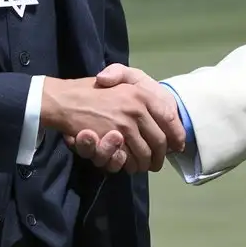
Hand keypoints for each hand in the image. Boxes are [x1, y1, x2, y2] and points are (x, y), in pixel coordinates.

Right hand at [42, 73, 183, 173]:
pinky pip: (128, 158)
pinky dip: (130, 164)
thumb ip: (144, 90)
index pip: (169, 119)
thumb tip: (171, 113)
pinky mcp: (112, 138)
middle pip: (159, 141)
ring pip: (145, 153)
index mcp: (143, 93)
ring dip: (145, 164)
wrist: (68, 100)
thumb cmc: (96, 90)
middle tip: (156, 164)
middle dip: (160, 156)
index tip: (177, 146)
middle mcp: (138, 108)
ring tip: (142, 166)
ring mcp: (125, 124)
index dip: (176, 135)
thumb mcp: (122, 79)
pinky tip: (128, 164)